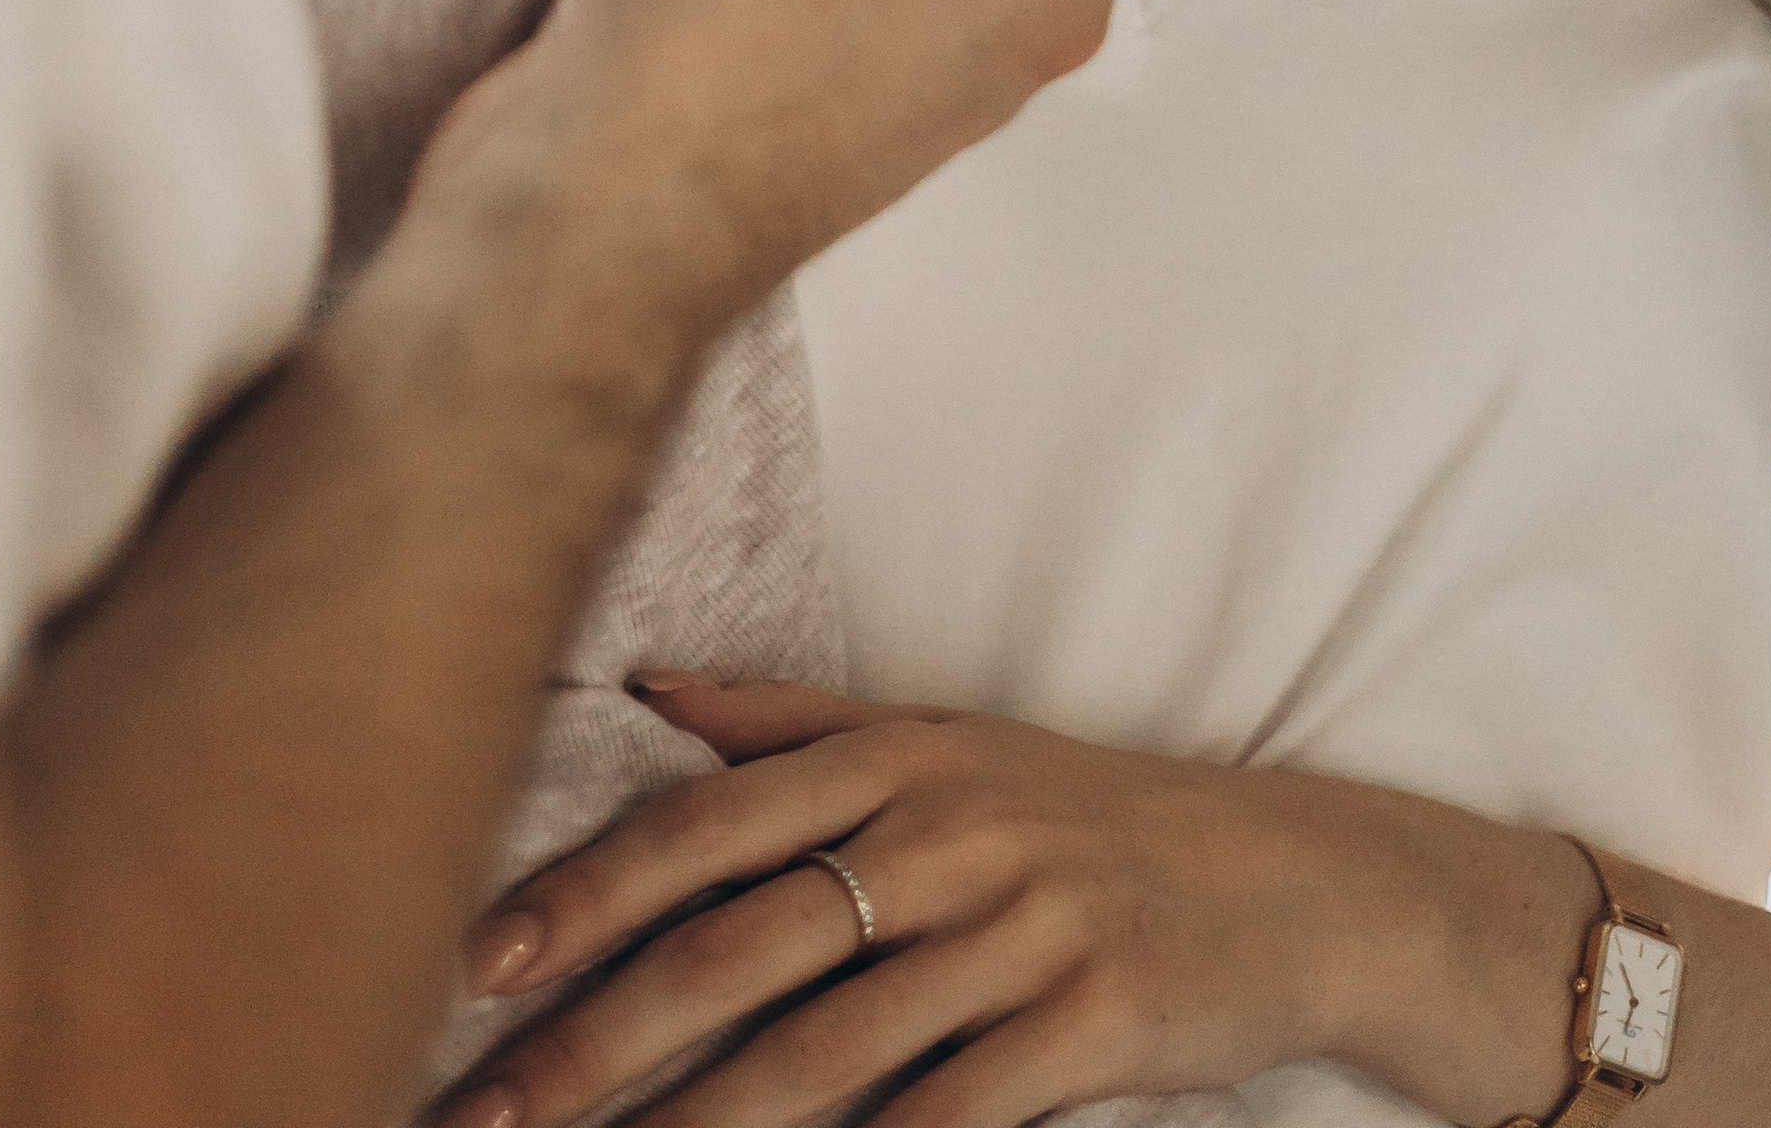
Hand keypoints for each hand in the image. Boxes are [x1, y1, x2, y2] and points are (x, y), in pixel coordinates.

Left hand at [448, 682, 1347, 1127]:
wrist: (1296, 880)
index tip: (473, 966)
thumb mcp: (945, 743)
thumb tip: (644, 686)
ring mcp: (1026, 926)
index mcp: (897, 757)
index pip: (705, 824)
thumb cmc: (1088, 816)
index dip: (584, 894)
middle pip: (742, 947)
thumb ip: (788, 726)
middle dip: (599, 1043)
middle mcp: (950, 829)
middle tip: (485, 1115)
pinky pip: (956, 1115)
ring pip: (830, 1050)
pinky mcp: (1097, 1019)